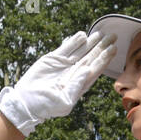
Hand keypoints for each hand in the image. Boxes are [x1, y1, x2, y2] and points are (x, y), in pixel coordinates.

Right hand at [0, 31, 116, 136]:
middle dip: (102, 47)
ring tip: (101, 33)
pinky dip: (74, 41)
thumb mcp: (64, 101)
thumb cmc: (47, 106)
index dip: (105, 59)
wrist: (27, 102)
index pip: (96, 68)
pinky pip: (67, 48)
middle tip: (113, 36)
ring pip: (81, 50)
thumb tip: (87, 70)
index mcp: (80, 83)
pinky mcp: (54, 59)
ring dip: (91, 42)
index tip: (114, 49)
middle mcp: (74, 73)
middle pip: (92, 57)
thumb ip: (77, 86)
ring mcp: (65, 65)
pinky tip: (83, 35)